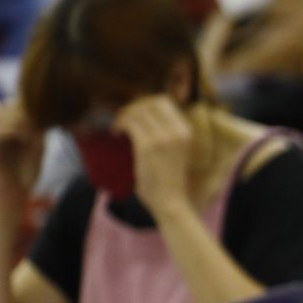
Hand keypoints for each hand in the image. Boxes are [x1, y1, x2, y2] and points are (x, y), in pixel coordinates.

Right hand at [0, 100, 43, 211]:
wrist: (13, 195)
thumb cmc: (25, 173)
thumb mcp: (36, 147)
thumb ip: (38, 129)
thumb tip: (45, 111)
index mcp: (3, 127)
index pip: (14, 105)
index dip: (32, 106)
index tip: (51, 113)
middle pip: (8, 107)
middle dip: (28, 111)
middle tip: (46, 118)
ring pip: (3, 116)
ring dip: (23, 120)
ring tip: (39, 128)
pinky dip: (15, 131)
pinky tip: (30, 137)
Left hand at [114, 95, 193, 216]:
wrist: (171, 201)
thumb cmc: (170, 179)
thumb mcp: (176, 149)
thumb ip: (166, 132)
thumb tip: (144, 114)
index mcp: (186, 130)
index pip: (164, 101)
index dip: (145, 103)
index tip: (135, 113)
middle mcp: (177, 130)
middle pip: (151, 102)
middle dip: (134, 106)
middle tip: (124, 118)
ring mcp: (163, 138)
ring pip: (138, 111)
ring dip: (124, 115)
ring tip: (118, 127)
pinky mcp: (148, 146)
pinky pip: (130, 125)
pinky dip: (120, 125)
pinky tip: (116, 134)